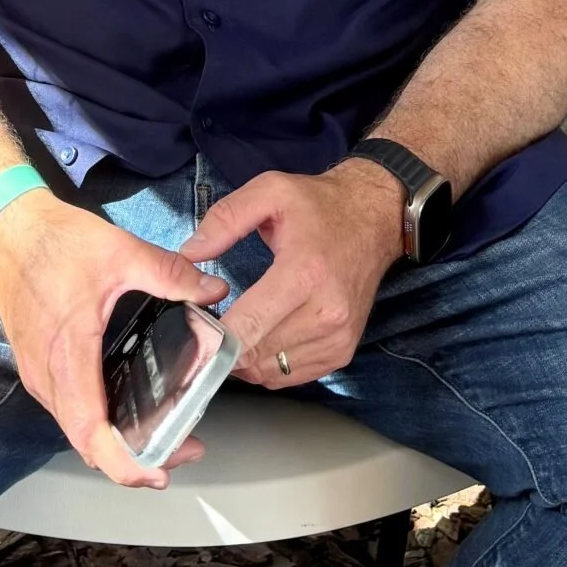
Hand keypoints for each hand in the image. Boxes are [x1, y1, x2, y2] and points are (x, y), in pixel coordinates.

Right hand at [0, 198, 228, 489]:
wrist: (5, 229)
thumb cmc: (54, 241)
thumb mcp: (120, 250)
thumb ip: (170, 273)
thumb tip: (213, 291)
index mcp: (68, 352)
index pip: (91, 430)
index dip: (123, 463)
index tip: (157, 472)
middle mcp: (47, 374)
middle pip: (87, 442)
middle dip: (134, 459)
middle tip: (181, 448)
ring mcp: (38, 373)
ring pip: (76, 430)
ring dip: (115, 443)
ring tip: (163, 433)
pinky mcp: (37, 366)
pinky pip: (68, 409)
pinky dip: (97, 422)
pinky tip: (127, 408)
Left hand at [181, 163, 404, 387]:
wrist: (375, 218)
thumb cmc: (322, 205)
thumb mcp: (270, 190)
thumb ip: (225, 219)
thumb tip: (190, 253)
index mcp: (304, 273)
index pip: (248, 327)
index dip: (213, 334)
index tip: (194, 325)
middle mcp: (325, 312)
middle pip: (254, 354)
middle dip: (224, 344)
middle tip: (211, 323)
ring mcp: (338, 337)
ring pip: (269, 372)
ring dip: (245, 357)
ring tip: (239, 327)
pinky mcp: (342, 352)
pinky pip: (289, 376)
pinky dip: (268, 364)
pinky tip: (262, 337)